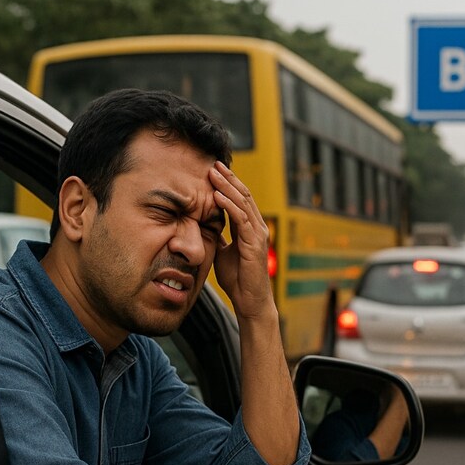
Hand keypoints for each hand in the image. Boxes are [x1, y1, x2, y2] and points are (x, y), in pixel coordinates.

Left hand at [209, 161, 273, 319]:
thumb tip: (206, 223)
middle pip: (243, 195)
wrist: (249, 300)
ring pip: (243, 203)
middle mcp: (258, 227)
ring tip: (213, 173)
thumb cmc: (238, 278)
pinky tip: (217, 196)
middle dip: (228, 178)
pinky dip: (229, 206)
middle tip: (213, 163)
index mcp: (250, 227)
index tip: (213, 170)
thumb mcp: (224, 251)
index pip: (240, 199)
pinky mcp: (255, 244)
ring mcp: (258, 234)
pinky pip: (241, 220)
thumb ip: (220, 236)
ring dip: (227, 187)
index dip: (228, 183)